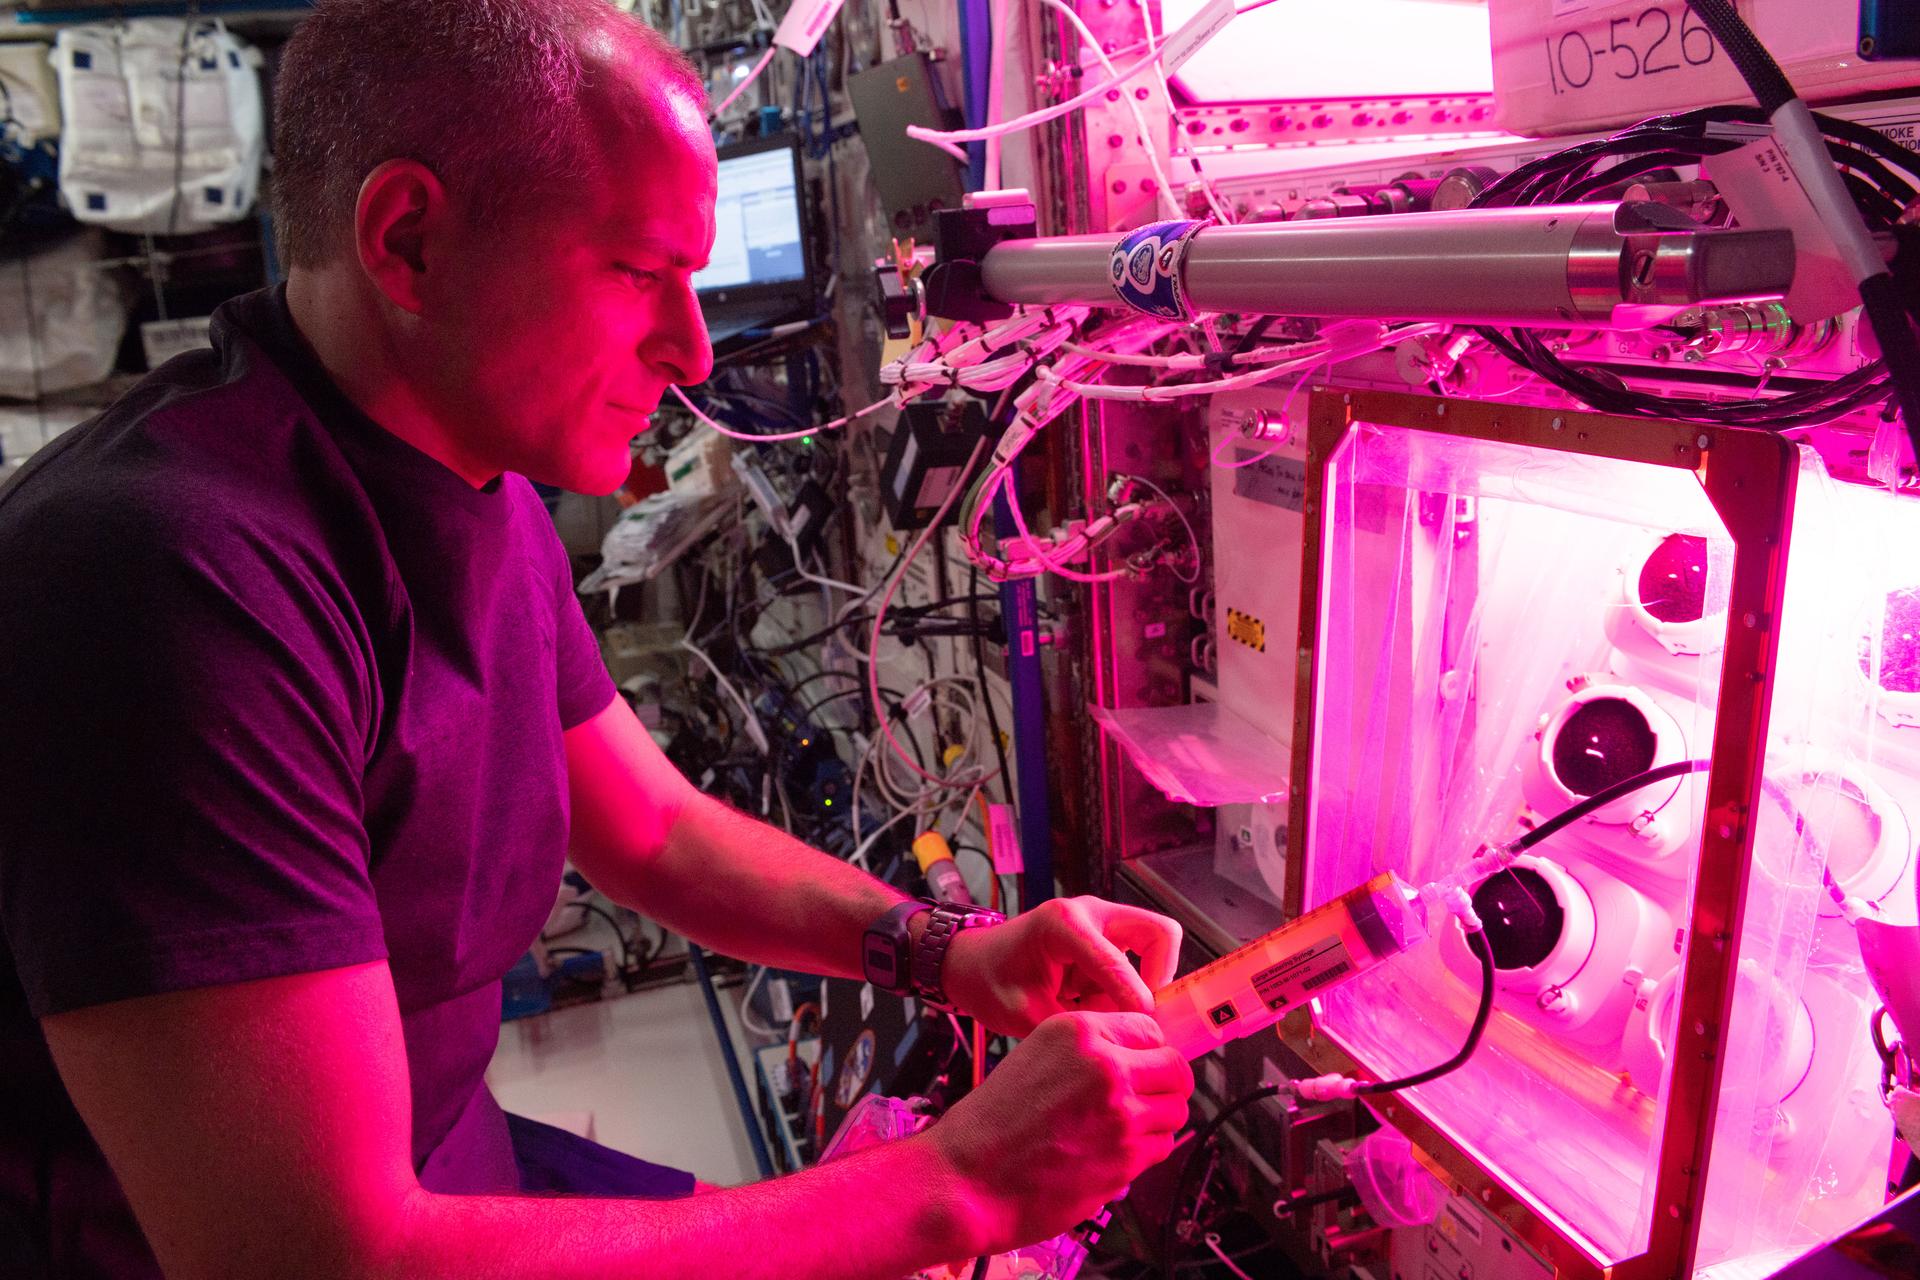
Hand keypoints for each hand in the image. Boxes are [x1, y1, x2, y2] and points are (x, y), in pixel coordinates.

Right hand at [922, 1011, 1193, 1254]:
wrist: (966, 1179)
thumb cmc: (989, 1125)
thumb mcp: (1033, 1057)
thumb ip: (1086, 1053)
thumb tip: (1133, 1059)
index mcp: (1078, 1032)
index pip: (1149, 1028)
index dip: (1146, 1050)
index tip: (1142, 1065)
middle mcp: (1106, 1066)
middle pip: (1175, 1067)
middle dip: (1165, 1084)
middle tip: (1145, 1098)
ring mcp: (1121, 1114)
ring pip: (1176, 1109)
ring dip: (1158, 1119)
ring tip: (1126, 1128)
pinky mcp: (1126, 1159)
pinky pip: (1163, 1147)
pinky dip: (1148, 1151)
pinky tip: (1117, 1152)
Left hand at [942, 896, 1181, 1036]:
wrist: (970, 963)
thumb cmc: (989, 983)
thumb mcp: (1024, 1015)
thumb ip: (1073, 1028)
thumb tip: (1121, 1045)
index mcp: (1063, 924)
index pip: (1116, 962)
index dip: (1136, 999)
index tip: (1144, 1031)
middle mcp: (1089, 913)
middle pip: (1160, 934)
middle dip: (1159, 978)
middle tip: (1140, 1015)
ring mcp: (1100, 921)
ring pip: (1155, 947)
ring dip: (1141, 985)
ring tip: (1105, 1011)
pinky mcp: (1105, 936)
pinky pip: (1139, 960)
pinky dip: (1128, 988)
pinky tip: (1093, 1005)